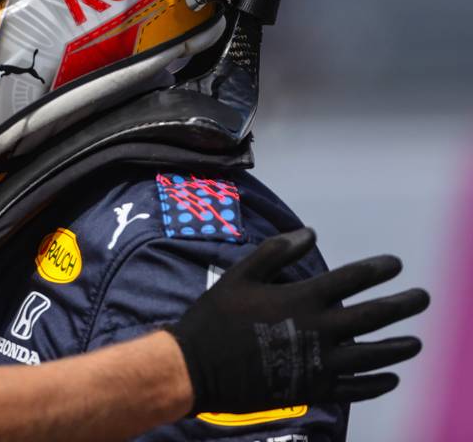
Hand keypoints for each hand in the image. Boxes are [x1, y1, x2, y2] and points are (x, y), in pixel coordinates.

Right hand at [169, 227, 428, 412]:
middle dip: (402, 305)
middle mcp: (319, 330)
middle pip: (372, 316)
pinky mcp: (314, 389)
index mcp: (302, 299)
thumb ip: (277, 252)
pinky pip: (356, 389)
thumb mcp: (240, 275)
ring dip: (398, 347)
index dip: (377, 270)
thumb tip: (311, 232)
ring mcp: (320, 363)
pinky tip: (391, 378)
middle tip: (423, 298)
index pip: (352, 279)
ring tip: (415, 342)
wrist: (198, 367)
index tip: (395, 265)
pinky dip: (377, 383)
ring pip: (373, 355)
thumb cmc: (216, 317)